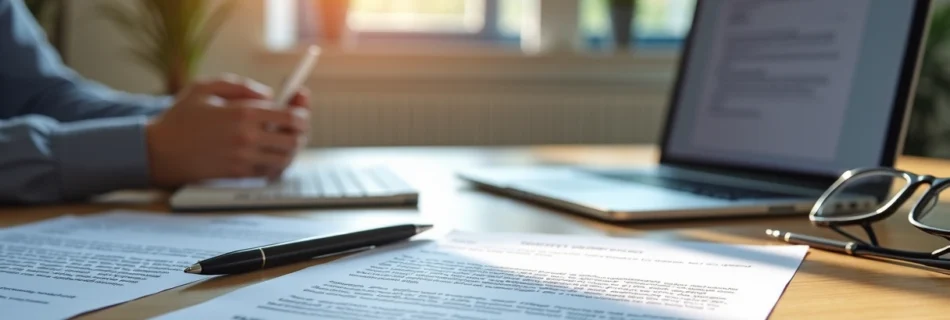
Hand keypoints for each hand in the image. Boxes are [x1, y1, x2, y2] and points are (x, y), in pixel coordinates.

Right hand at [145, 74, 310, 187]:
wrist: (158, 151)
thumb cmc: (181, 117)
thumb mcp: (205, 87)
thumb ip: (241, 85)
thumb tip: (269, 95)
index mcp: (243, 112)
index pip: (291, 116)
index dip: (302, 113)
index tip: (301, 111)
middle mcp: (247, 137)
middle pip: (294, 139)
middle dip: (300, 133)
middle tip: (295, 128)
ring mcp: (244, 158)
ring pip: (286, 158)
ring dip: (290, 150)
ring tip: (284, 141)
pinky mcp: (238, 174)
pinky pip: (270, 171)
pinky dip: (276, 164)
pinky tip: (270, 155)